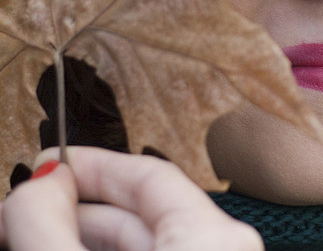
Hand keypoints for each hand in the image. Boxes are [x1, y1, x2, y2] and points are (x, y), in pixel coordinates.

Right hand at [0, 147, 262, 250]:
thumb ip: (47, 228)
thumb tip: (37, 182)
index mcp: (215, 238)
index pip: (149, 175)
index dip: (92, 164)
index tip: (46, 165)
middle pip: (143, 212)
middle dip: (76, 209)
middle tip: (23, 213)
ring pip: (143, 245)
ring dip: (84, 239)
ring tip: (34, 239)